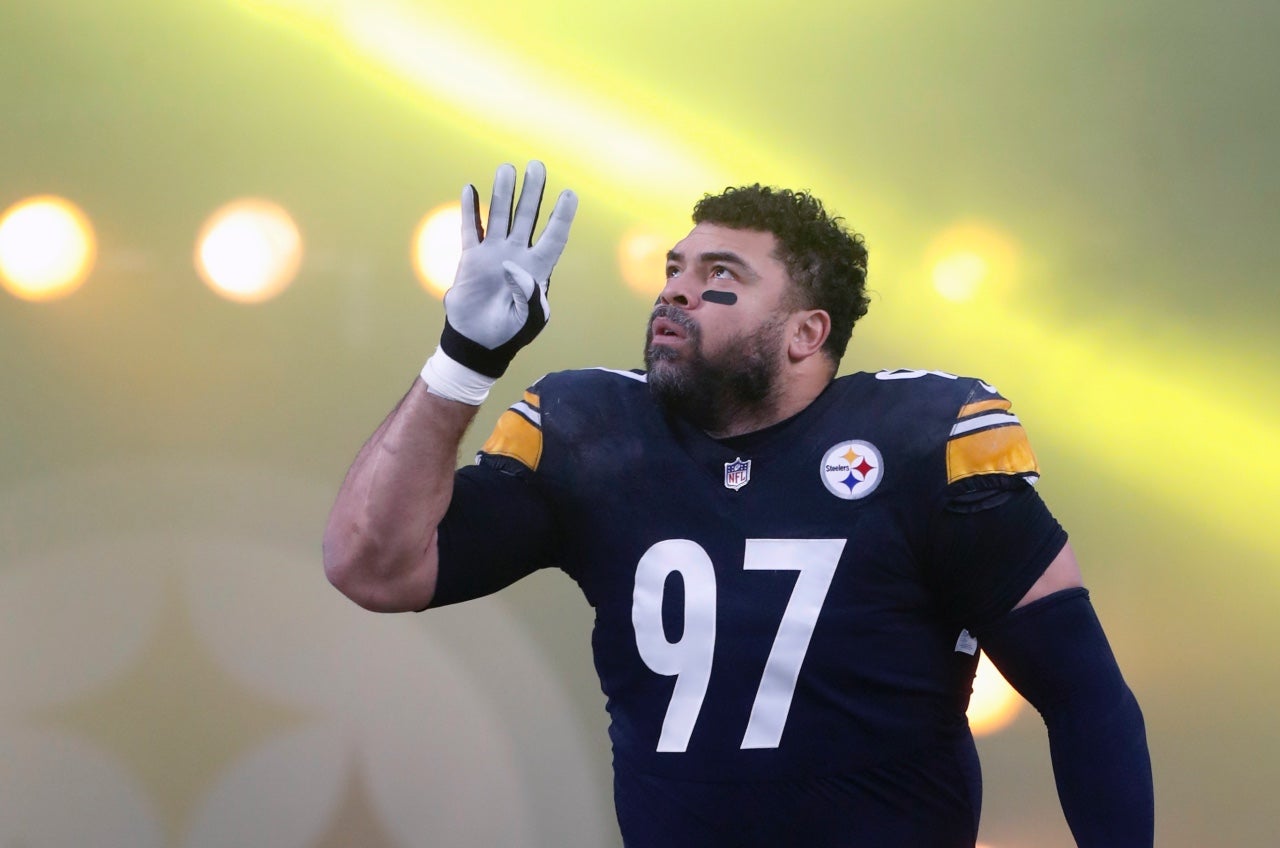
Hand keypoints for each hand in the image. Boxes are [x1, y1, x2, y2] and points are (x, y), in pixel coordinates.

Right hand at [440, 161, 577, 378]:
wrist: (478, 342)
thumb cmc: (510, 333)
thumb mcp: (529, 319)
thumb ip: (528, 295)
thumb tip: (513, 265)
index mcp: (538, 269)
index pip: (554, 237)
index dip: (562, 216)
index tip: (569, 194)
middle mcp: (517, 255)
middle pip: (527, 217)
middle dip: (533, 192)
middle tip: (536, 166)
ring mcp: (494, 254)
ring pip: (499, 216)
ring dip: (503, 193)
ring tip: (506, 169)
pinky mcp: (471, 259)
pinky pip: (471, 229)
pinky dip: (470, 210)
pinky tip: (471, 189)